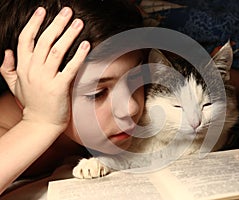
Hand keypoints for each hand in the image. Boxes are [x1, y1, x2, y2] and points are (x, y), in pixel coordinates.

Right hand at [0, 7, 89, 130]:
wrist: (40, 124)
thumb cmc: (31, 103)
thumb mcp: (14, 85)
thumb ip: (8, 68)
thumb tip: (7, 52)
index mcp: (23, 67)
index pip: (25, 40)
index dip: (33, 23)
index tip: (42, 10)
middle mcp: (33, 71)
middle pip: (43, 41)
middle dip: (55, 24)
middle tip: (67, 11)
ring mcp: (45, 79)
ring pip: (56, 51)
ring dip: (68, 35)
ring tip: (78, 22)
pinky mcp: (59, 88)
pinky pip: (70, 68)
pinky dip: (78, 55)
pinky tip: (86, 44)